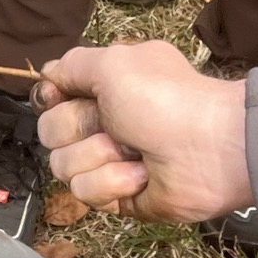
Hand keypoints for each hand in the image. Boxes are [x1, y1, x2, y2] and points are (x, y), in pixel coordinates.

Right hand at [35, 42, 251, 221]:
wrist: (210, 148)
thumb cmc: (165, 99)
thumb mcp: (114, 62)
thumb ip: (72, 64)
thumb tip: (47, 75)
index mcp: (104, 88)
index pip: (51, 98)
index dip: (51, 99)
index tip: (61, 96)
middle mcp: (103, 124)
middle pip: (50, 132)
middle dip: (78, 127)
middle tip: (114, 125)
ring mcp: (108, 162)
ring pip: (63, 166)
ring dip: (98, 157)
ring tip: (135, 152)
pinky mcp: (117, 195)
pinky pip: (86, 192)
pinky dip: (113, 182)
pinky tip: (142, 176)